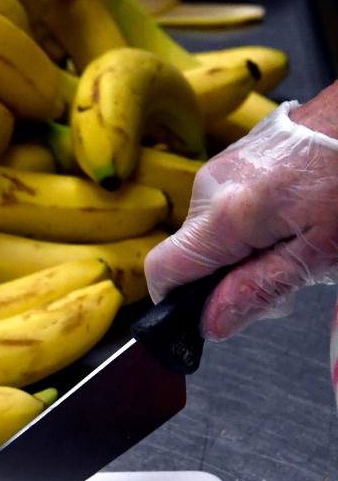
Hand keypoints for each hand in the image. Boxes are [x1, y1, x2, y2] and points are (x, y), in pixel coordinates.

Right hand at [144, 90, 337, 340]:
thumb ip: (258, 291)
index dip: (175, 303)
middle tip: (282, 276)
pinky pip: (224, 206)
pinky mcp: (235, 156)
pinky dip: (250, 223)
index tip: (205, 315)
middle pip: (189, 256)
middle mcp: (213, 185)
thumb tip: (211, 324)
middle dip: (225, 278)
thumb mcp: (319, 253)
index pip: (161, 272)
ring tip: (293, 240)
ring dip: (242, 251)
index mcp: (227, 214)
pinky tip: (290, 215)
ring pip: (209, 233)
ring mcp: (222, 166)